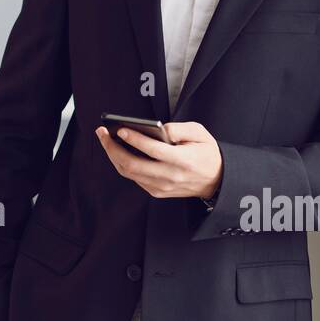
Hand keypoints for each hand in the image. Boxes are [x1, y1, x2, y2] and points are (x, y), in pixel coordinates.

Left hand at [95, 121, 223, 200]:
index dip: (134, 139)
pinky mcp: (158, 192)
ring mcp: (162, 186)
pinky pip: (134, 178)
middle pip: (133, 164)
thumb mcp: (200, 133)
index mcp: (183, 160)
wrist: (217, 180)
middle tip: (103, 132)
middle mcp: (170, 176)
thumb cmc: (206, 152)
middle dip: (113, 148)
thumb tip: (157, 128)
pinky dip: (123, 164)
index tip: (120, 129)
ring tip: (105, 139)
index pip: (153, 150)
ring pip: (129, 173)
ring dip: (113, 156)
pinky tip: (117, 151)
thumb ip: (178, 128)